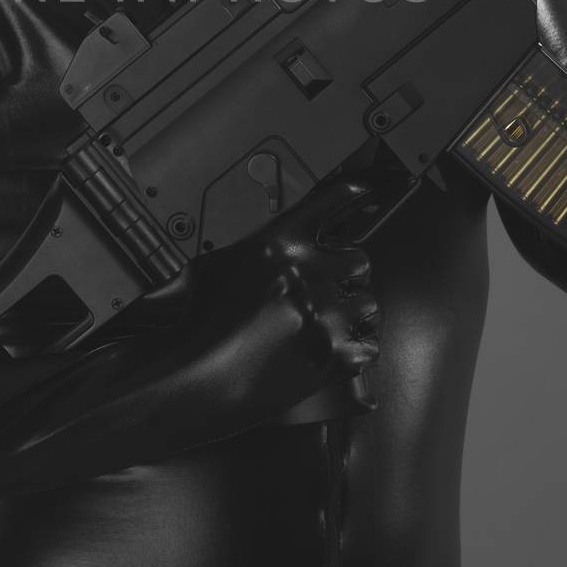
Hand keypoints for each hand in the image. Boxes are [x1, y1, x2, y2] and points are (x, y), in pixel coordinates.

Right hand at [110, 174, 382, 420]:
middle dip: (347, 273)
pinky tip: (334, 351)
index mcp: (278, 244)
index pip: (327, 204)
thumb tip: (268, 250)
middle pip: (358, 258)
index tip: (366, 187)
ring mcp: (324, 315)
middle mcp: (307, 273)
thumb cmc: (196, 326)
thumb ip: (250, 253)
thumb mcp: (211, 267)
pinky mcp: (334, 354)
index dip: (351, 193)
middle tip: (330, 288)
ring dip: (353, 313)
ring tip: (329, 324)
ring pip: (368, 303)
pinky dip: (356, 350)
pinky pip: (369, 345)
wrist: (197, 380)